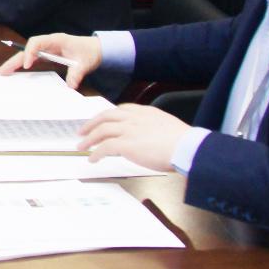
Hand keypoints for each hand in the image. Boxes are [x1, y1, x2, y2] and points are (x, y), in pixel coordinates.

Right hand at [0, 33, 102, 88]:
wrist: (97, 49)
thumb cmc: (90, 52)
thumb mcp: (85, 63)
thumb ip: (77, 73)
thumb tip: (71, 85)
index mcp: (56, 39)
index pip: (36, 42)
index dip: (30, 53)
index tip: (28, 65)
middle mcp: (48, 42)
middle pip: (27, 49)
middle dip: (14, 59)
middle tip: (2, 71)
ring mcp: (47, 49)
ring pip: (27, 54)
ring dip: (15, 62)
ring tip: (3, 72)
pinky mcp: (48, 55)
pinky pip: (32, 59)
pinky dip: (23, 65)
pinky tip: (15, 72)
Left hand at [76, 103, 190, 171]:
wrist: (187, 148)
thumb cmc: (184, 142)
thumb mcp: (167, 127)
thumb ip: (154, 128)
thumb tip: (148, 138)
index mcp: (145, 112)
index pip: (121, 109)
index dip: (108, 116)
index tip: (101, 121)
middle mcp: (134, 118)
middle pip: (106, 117)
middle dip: (91, 124)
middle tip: (82, 131)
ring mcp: (129, 130)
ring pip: (101, 131)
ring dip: (89, 139)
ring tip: (81, 147)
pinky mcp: (126, 144)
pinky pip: (104, 147)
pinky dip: (96, 153)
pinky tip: (92, 158)